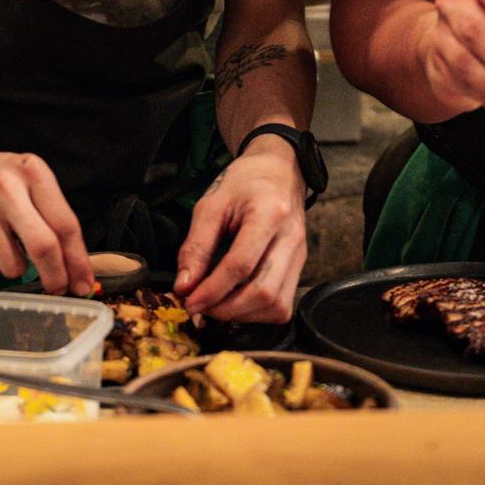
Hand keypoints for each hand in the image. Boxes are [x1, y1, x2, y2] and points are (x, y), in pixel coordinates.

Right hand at [0, 136, 94, 296]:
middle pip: (43, 246)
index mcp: (32, 172)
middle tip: (58, 288)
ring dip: (16, 266)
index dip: (78, 260)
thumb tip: (75, 267)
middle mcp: (5, 186)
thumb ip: (51, 215)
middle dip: (56, 277)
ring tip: (3, 242)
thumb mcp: (26, 179)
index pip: (65, 224)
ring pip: (13, 266)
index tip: (84, 283)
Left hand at [172, 137, 307, 321]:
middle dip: (227, 309)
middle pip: (264, 292)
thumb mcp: (211, 205)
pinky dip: (257, 313)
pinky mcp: (300, 267)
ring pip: (277, 305)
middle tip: (200, 307)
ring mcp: (300, 255)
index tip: (189, 301)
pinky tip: (237, 302)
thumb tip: (184, 287)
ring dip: (242, 314)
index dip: (212, 290)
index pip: (241, 265)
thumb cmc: (244, 183)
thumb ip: (196, 246)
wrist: (279, 170)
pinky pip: (283, 305)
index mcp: (269, 214)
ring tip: (216, 305)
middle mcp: (291, 238)